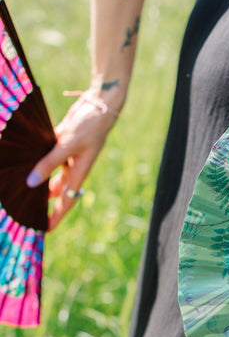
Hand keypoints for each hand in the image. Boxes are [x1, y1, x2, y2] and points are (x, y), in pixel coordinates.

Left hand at [26, 92, 118, 229]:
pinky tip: (24, 161)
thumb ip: (48, 163)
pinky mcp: (62, 143)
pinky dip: (37, 160)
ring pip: (50, 174)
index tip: (45, 229)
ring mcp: (67, 156)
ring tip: (21, 188)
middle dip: (44, 202)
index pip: (66, 202)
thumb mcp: (67, 145)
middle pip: (57, 192)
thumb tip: (31, 182)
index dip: (55, 217)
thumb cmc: (88, 127)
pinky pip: (48, 157)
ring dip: (39, 181)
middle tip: (27, 210)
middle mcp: (73, 168)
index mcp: (78, 173)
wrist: (100, 106)